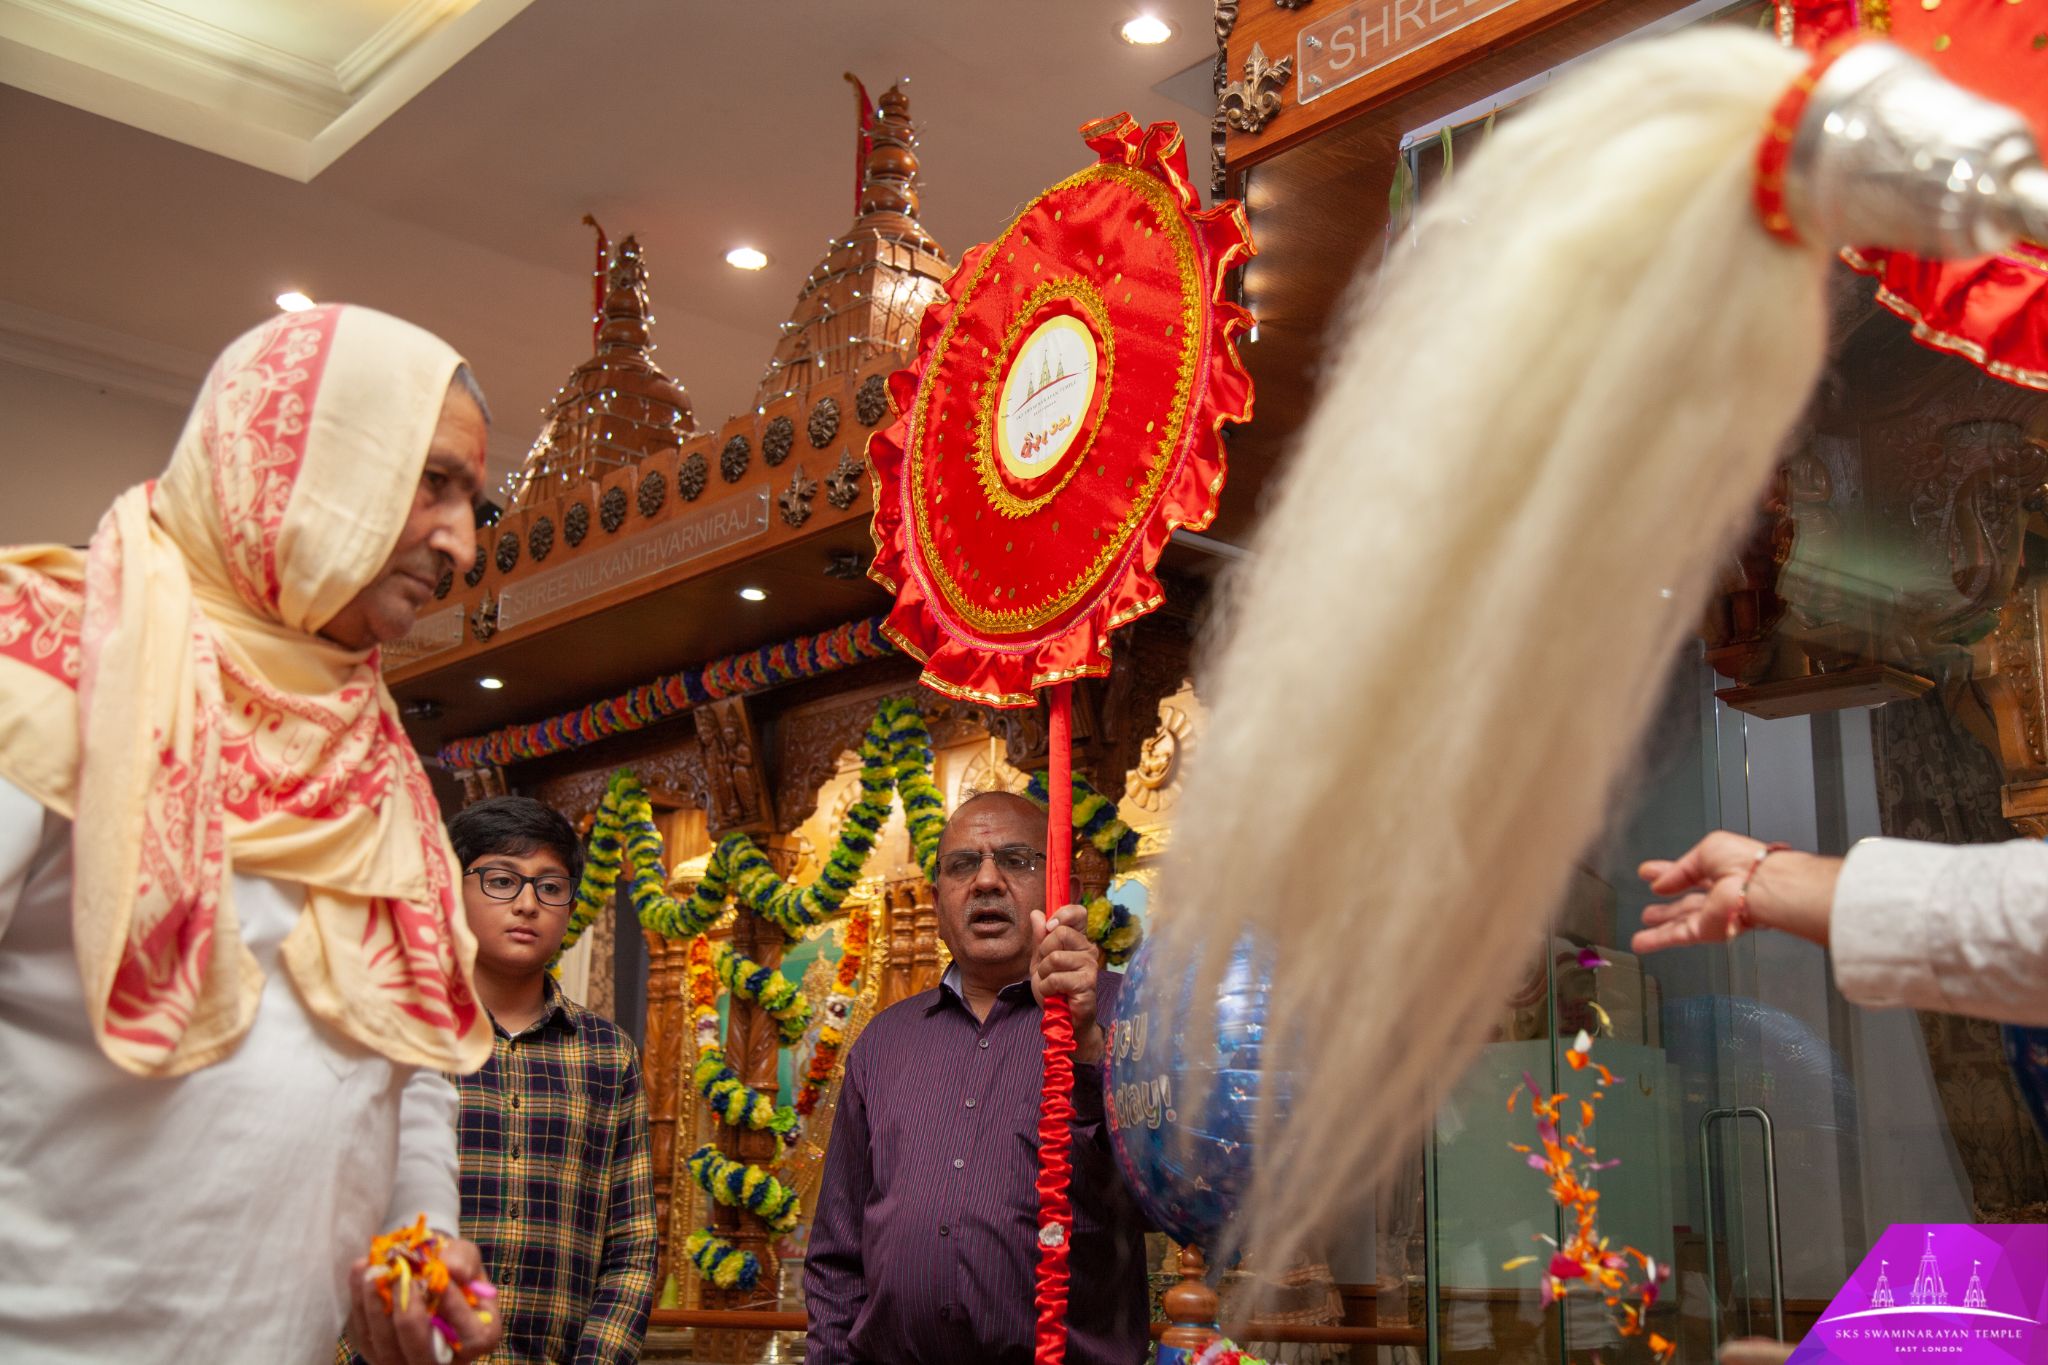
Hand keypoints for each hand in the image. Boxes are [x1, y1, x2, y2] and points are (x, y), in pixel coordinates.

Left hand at [347, 1236, 501, 1364]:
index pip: (471, 1337)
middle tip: (401, 1277)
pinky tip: (361, 1272)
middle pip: (422, 1353)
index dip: (456, 1311)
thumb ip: (463, 1259)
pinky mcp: (376, 1353)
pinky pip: (364, 1337)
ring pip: (387, 1348)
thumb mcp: (466, 1256)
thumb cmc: (450, 1269)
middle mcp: (443, 1360)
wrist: (425, 1275)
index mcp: (478, 1338)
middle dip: (409, 1315)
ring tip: (374, 1272)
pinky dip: (359, 1304)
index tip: (441, 1280)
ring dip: (376, 1308)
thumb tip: (450, 1267)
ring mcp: (407, 1362)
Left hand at [1031, 902, 1105, 1062]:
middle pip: (1060, 933)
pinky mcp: (1087, 984)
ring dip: (1044, 974)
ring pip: (1055, 956)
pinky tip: (1054, 995)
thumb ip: (1039, 939)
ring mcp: (1090, 966)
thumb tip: (1037, 913)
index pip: (1078, 913)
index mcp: (1079, 941)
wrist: (1062, 1020)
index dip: (1062, 914)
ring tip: (1051, 985)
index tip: (1050, 926)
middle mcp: (1088, 950)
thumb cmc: (1054, 990)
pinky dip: (1047, 987)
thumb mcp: (1040, 961)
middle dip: (1043, 952)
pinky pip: (1057, 977)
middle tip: (1047, 970)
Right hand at [1633, 831, 1839, 954]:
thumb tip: (1659, 884)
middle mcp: (1719, 894)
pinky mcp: (1707, 931)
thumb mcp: (1707, 850)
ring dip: (1660, 927)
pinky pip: (1678, 936)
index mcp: (1721, 869)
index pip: (1689, 873)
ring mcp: (1713, 914)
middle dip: (1666, 907)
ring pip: (1680, 924)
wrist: (1760, 887)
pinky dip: (1658, 941)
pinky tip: (1642, 942)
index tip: (1649, 873)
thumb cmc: (1744, 862)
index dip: (1668, 872)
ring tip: (1642, 930)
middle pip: (1686, 903)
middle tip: (1649, 911)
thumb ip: (1679, 869)